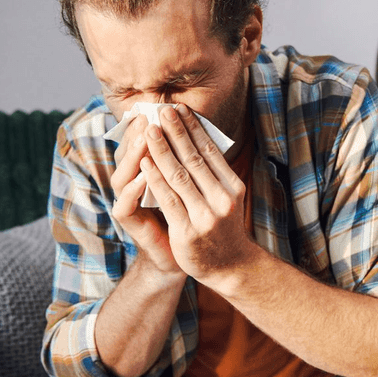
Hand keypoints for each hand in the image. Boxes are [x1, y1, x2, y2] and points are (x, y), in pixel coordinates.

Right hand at [110, 114, 182, 276]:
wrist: (184, 256)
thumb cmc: (189, 216)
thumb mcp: (191, 185)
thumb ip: (187, 161)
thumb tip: (199, 127)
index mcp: (146, 171)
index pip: (143, 143)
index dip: (154, 126)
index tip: (167, 109)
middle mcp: (132, 183)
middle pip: (130, 154)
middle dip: (142, 133)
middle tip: (152, 116)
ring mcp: (127, 202)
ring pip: (123, 174)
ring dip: (135, 155)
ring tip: (147, 138)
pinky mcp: (127, 221)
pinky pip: (125, 203)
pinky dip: (134, 189)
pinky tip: (144, 176)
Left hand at [140, 104, 252, 282]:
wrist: (229, 267)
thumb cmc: (223, 228)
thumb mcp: (227, 198)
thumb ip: (214, 174)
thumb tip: (197, 139)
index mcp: (233, 186)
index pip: (210, 151)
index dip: (194, 128)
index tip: (180, 109)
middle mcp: (222, 199)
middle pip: (194, 158)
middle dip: (176, 131)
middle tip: (163, 109)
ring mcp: (205, 216)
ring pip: (179, 175)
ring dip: (162, 149)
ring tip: (149, 129)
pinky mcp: (187, 231)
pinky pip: (167, 199)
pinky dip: (154, 179)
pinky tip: (144, 162)